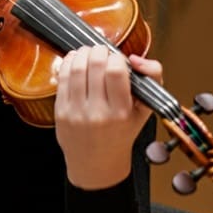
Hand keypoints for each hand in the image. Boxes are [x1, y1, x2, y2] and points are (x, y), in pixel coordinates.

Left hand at [54, 44, 161, 189]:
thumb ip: (152, 79)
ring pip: (76, 69)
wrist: (96, 162)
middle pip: (94, 66)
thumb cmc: (122, 133)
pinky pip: (62, 78)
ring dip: (83, 53)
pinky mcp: (60, 110)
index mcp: (121, 112)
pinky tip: (75, 59)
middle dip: (99, 51)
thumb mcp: (145, 110)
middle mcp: (97, 112)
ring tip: (89, 52)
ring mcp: (76, 111)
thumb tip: (135, 58)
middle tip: (102, 50)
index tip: (118, 59)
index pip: (116, 72)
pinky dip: (69, 63)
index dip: (117, 57)